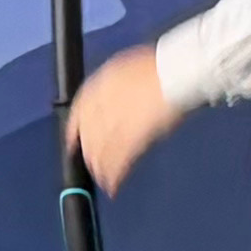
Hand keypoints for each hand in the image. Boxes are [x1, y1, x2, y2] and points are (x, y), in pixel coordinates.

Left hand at [63, 41, 185, 194]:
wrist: (178, 70)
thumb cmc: (162, 66)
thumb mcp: (128, 67)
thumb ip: (116, 87)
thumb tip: (114, 101)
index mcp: (101, 84)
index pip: (79, 112)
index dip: (74, 131)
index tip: (73, 144)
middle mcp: (102, 104)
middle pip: (89, 136)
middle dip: (89, 155)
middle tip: (92, 168)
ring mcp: (116, 121)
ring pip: (101, 152)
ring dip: (101, 169)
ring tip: (105, 182)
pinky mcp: (132, 137)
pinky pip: (118, 161)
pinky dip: (115, 175)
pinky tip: (115, 184)